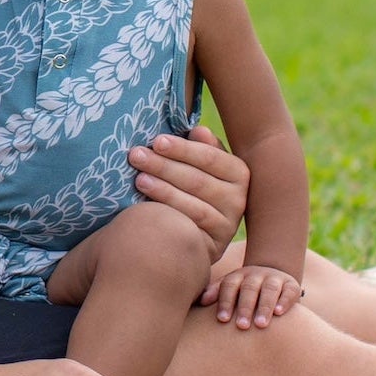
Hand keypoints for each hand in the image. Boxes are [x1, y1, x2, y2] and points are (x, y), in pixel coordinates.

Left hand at [128, 125, 247, 258]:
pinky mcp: (215, 245)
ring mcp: (228, 224)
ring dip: (164, 191)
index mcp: (237, 172)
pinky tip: (148, 206)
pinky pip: (191, 228)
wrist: (195, 229)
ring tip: (139, 179)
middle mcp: (239, 199)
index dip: (182, 149)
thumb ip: (199, 146)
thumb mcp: (198, 163)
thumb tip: (199, 130)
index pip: (210, 157)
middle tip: (136, 155)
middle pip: (198, 181)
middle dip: (164, 166)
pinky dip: (170, 214)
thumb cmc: (191, 183)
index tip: (156, 141)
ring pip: (195, 206)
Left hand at [209, 264, 301, 330]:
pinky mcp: (291, 285)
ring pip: (269, 290)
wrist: (274, 275)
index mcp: (238, 276)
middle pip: (249, 289)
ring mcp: (274, 279)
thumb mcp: (230, 288)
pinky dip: (284, 302)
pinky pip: (289, 291)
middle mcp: (255, 275)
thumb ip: (215, 292)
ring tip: (261, 324)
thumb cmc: (245, 290)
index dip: (225, 302)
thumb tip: (199, 301)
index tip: (222, 320)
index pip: (229, 286)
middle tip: (241, 326)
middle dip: (245, 307)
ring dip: (264, 307)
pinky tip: (279, 313)